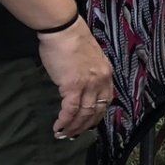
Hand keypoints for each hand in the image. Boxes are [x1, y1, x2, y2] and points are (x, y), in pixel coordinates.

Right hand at [38, 17, 113, 138]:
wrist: (64, 30)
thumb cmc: (72, 40)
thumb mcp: (89, 57)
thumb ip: (89, 72)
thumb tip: (80, 84)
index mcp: (106, 74)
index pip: (106, 100)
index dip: (98, 114)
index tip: (89, 123)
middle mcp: (101, 81)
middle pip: (97, 110)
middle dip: (85, 125)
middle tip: (74, 134)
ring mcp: (88, 84)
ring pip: (84, 113)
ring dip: (74, 126)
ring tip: (64, 134)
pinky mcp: (73, 86)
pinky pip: (70, 109)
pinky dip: (64, 120)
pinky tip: (58, 127)